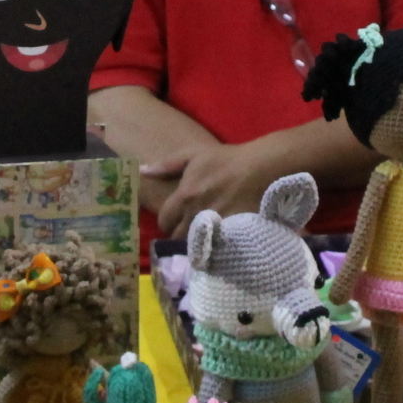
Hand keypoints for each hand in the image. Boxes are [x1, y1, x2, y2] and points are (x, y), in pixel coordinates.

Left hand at [149, 141, 267, 237]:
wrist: (259, 168)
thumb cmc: (225, 159)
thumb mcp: (193, 155)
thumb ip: (166, 165)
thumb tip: (142, 171)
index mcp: (185, 196)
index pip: (164, 220)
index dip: (166, 221)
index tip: (173, 219)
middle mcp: (196, 213)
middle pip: (177, 236)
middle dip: (178, 234)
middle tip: (186, 228)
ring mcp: (214, 225)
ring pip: (194, 244)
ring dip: (193, 241)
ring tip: (199, 235)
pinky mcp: (231, 232)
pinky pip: (215, 247)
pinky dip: (212, 247)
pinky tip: (214, 241)